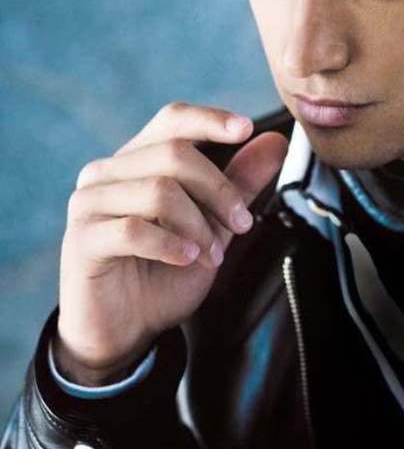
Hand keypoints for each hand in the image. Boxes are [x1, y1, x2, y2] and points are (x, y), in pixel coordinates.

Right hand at [55, 102, 287, 385]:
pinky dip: (172, 244)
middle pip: (175, 154)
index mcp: (138, 158)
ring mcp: (90, 203)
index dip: (210, 119)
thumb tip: (275, 141)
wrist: (126, 330)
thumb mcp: (214, 225)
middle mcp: (108, 171)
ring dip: (199, 225)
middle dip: (220, 189)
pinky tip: (187, 258)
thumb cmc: (166, 271)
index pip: (173, 118)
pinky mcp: (82, 239)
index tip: (247, 128)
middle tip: (243, 225)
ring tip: (212, 255)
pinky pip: (135, 229)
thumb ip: (239, 183)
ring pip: (159, 190)